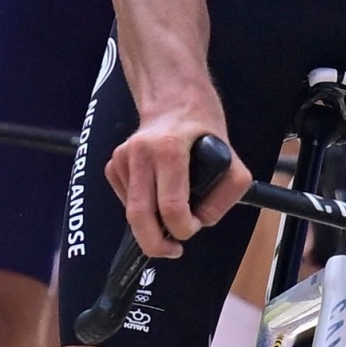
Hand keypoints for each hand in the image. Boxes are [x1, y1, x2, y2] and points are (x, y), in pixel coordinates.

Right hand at [105, 107, 250, 259]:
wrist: (172, 96)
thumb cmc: (201, 125)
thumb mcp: (231, 156)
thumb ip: (227, 194)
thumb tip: (202, 220)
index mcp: (168, 150)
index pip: (170, 208)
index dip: (184, 229)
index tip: (193, 226)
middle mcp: (140, 153)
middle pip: (139, 217)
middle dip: (155, 244)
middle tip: (171, 249)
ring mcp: (123, 158)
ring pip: (131, 211)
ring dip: (150, 223)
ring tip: (170, 215)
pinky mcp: (114, 163)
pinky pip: (125, 199)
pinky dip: (141, 207)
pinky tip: (155, 194)